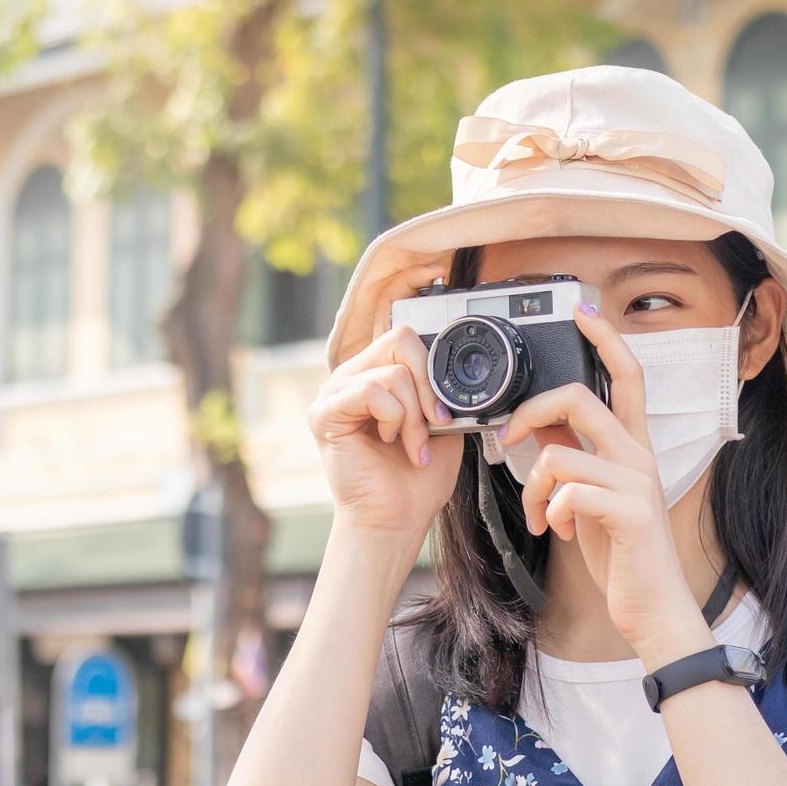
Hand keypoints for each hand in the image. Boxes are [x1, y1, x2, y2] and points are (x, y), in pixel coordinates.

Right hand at [308, 257, 463, 538]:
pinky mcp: (324, 412)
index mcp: (379, 373)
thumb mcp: (443, 422)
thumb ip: (443, 389)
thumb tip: (462, 364)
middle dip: (430, 386)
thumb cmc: (418, 478)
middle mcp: (354, 375)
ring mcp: (335, 391)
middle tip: (437, 422)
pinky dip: (394, 420)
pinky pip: (373, 391)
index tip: (439, 265)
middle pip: (401, 339)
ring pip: (393, 370)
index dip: (416, 293)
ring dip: (415, 415)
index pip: (400, 325)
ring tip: (413, 445)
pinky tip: (392, 444)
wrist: (397, 520)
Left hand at [499, 302, 700, 648]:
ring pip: (559, 454)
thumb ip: (576, 460)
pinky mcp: (631, 513)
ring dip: (534, 487)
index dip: (606, 338)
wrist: (653, 608)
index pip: (627, 376)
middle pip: (579, 397)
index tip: (581, 311)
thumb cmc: (623, 553)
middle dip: (530, 412)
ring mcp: (638, 483)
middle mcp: (639, 456)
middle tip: (509, 440)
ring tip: (542, 514)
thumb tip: (542, 434)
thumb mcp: (594, 497)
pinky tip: (563, 533)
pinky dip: (552, 513)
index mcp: (632, 447)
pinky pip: (569, 493)